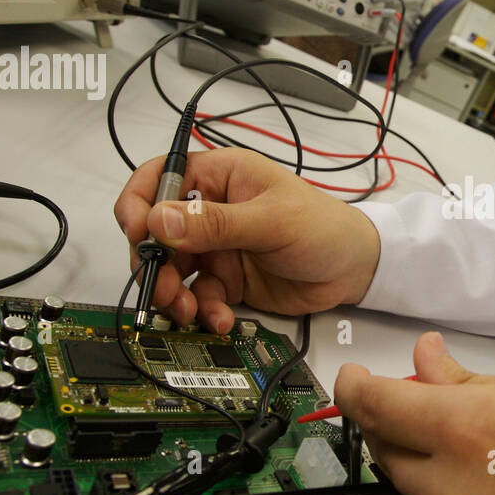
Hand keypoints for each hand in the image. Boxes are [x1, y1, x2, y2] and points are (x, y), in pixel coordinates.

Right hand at [113, 148, 381, 330]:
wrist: (357, 270)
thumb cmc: (325, 227)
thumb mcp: (271, 221)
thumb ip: (216, 223)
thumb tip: (161, 220)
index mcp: (221, 177)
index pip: (160, 177)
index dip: (140, 202)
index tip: (137, 232)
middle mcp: (212, 210)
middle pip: (158, 232)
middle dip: (155, 262)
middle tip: (163, 286)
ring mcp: (217, 246)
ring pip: (173, 269)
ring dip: (173, 292)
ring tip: (186, 309)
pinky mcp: (227, 279)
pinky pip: (199, 296)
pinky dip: (202, 310)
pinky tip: (218, 318)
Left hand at [335, 332, 494, 494]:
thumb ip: (474, 382)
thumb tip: (427, 363)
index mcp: (472, 430)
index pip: (377, 405)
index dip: (353, 388)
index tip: (349, 381)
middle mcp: (458, 492)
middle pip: (388, 454)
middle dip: (396, 428)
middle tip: (428, 411)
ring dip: (438, 472)